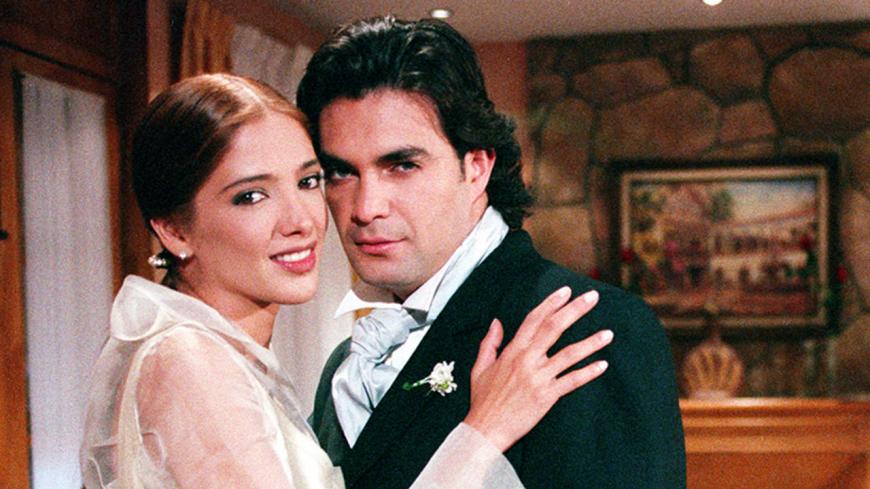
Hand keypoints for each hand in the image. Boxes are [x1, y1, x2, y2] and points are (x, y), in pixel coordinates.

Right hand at [463, 286, 612, 451]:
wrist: (485, 429)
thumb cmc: (483, 401)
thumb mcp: (480, 367)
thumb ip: (490, 343)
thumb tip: (496, 322)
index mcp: (512, 351)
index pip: (534, 320)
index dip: (550, 303)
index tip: (565, 291)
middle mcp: (527, 360)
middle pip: (554, 328)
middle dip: (574, 310)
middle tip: (593, 297)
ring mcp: (538, 378)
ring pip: (568, 354)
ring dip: (590, 343)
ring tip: (609, 334)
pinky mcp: (547, 396)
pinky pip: (571, 381)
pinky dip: (588, 373)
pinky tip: (603, 365)